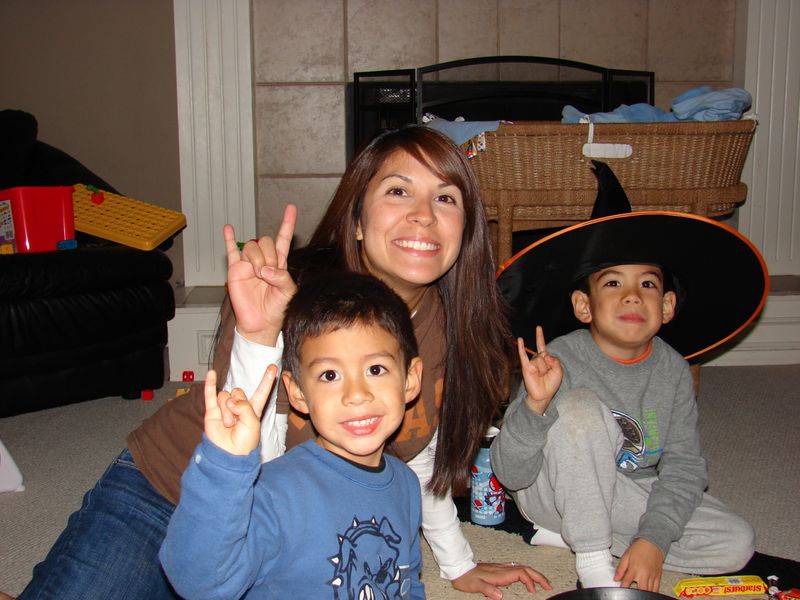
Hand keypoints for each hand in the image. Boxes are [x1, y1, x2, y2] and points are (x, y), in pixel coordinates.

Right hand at [203, 366, 277, 455]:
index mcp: (253, 409)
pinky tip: (211, 373)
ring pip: (224, 396)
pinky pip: (210, 394)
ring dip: (226, 410)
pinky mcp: (212, 411)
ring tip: (228, 424)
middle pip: (238, 391)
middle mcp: (239, 406)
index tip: (273, 367)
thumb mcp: (252, 422)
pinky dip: (210, 384)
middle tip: (236, 420)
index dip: (267, 380)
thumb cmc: (244, 441)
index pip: (261, 391)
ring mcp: (225, 408)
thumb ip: (244, 406)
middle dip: (236, 404)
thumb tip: (229, 400)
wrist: (228, 453)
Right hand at [224, 204, 296, 345]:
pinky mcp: (236, 270)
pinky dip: (229, 239)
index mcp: (279, 263)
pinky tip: (229, 229)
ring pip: (251, 246)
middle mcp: (263, 260)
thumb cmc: (277, 308)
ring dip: (256, 259)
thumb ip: (282, 277)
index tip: (290, 208)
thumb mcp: (288, 292)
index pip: (283, 239)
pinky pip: (231, 251)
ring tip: (258, 275)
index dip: (287, 223)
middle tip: (268, 273)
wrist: (261, 323)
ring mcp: (249, 263)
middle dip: (268, 255)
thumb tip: (265, 270)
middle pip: (265, 241)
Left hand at [451, 561, 551, 598]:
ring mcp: (501, 568)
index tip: (534, 592)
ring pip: (522, 568)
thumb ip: (488, 590)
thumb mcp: (475, 586)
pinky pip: (516, 569)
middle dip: (538, 576)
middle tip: (548, 586)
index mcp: (499, 573)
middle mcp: (502, 569)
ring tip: (542, 583)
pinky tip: (526, 579)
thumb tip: (500, 596)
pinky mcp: (498, 569)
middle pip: (525, 569)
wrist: (459, 569)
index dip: (530, 581)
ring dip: (533, 575)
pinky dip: (525, 574)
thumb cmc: (467, 579)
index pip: (520, 573)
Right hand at [519, 326, 561, 415]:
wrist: (543, 395)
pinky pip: (523, 356)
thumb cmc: (551, 384)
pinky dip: (521, 348)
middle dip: (547, 364)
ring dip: (543, 369)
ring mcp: (531, 363)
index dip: (540, 337)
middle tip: (545, 374)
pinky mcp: (526, 367)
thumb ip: (555, 360)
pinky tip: (520, 339)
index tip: (538, 328)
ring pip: (540, 360)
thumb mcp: (558, 371)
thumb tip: (544, 354)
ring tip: (541, 377)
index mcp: (546, 360)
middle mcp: (538, 360)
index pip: (543, 346)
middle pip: (544, 355)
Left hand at [615, 538, 663, 591]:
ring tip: (639, 594)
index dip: (623, 587)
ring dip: (644, 594)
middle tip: (631, 594)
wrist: (652, 543)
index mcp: (635, 568)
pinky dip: (653, 593)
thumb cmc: (638, 549)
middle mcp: (644, 574)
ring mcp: (652, 576)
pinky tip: (648, 594)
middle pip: (641, 590)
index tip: (620, 590)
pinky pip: (657, 589)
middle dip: (635, 594)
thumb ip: (620, 568)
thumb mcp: (626, 556)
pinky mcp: (658, 577)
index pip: (627, 582)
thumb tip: (616, 578)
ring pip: (649, 591)